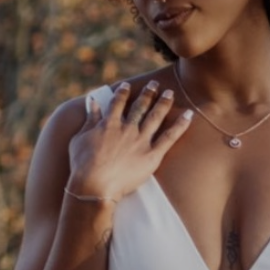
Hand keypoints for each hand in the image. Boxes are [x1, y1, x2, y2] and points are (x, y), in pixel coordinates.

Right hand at [66, 80, 192, 205]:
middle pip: (140, 107)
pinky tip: (189, 115)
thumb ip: (89, 118)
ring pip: (155, 117)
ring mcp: (141, 141)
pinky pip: (170, 137)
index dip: (122, 93)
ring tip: (169, 93)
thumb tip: (92, 101)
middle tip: (154, 84)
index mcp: (109, 124)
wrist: (94, 185)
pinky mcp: (152, 156)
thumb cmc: (82, 165)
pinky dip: (181, 125)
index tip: (126, 85)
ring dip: (163, 103)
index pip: (118, 103)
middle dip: (148, 94)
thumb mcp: (80, 138)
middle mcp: (127, 128)